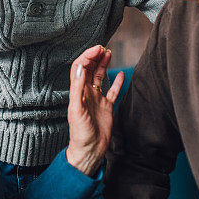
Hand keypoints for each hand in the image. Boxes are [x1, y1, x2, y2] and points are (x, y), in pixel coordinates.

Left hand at [66, 45, 124, 175]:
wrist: (90, 150)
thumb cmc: (80, 133)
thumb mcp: (76, 109)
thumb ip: (78, 89)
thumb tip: (80, 68)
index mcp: (78, 92)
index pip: (80, 68)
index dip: (87, 57)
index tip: (96, 49)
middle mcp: (86, 93)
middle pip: (89, 69)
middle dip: (95, 57)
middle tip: (103, 47)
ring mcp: (97, 99)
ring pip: (100, 77)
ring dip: (103, 65)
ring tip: (109, 53)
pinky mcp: (106, 107)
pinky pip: (112, 91)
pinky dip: (117, 82)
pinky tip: (121, 74)